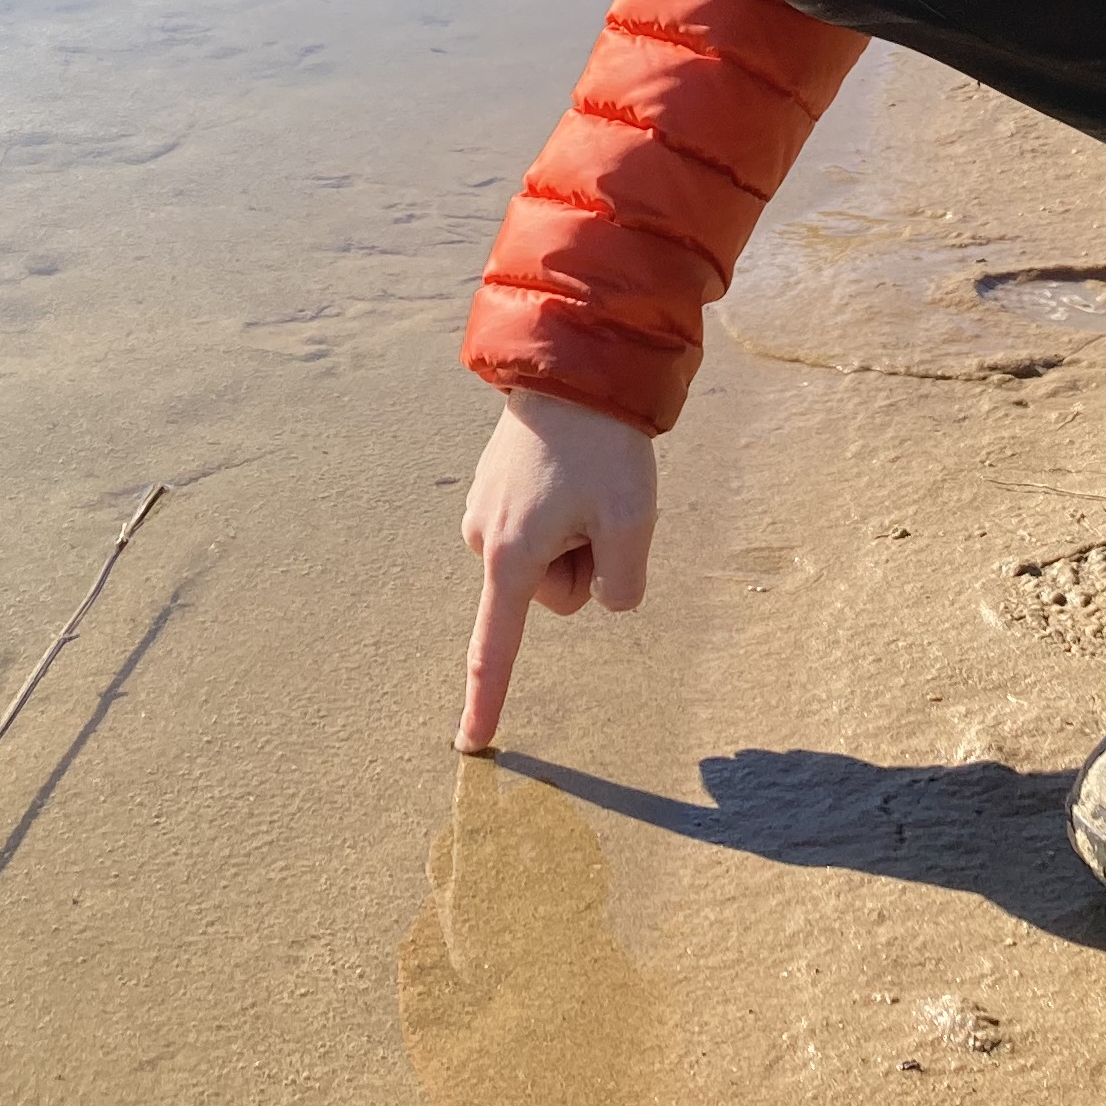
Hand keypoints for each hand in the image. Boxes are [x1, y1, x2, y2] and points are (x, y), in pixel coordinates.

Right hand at [454, 389, 656, 753]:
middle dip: (586, 563)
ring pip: (552, 556)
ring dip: (580, 531)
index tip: (472, 743)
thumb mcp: (632, 523)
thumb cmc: (603, 445)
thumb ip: (621, 585)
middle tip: (606, 505)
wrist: (572, 362)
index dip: (487, 699)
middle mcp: (486, 538)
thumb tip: (604, 594)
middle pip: (555, 593)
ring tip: (591, 477)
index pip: (496, 647)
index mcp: (511, 557)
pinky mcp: (496, 486)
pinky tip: (577, 465)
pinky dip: (568, 507)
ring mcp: (487, 510)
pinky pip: (544, 522)